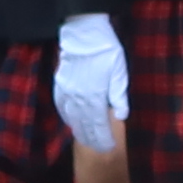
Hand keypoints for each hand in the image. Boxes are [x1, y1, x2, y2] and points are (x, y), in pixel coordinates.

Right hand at [52, 12, 130, 152]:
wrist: (83, 32)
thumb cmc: (105, 50)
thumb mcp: (119, 71)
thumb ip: (119, 95)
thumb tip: (121, 116)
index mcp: (95, 95)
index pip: (99, 123)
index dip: (103, 137)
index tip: (108, 147)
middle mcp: (79, 97)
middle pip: (85, 124)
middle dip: (92, 138)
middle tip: (98, 150)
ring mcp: (67, 91)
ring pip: (72, 117)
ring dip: (79, 130)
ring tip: (85, 141)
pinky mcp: (60, 85)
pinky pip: (62, 106)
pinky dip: (67, 117)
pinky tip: (71, 122)